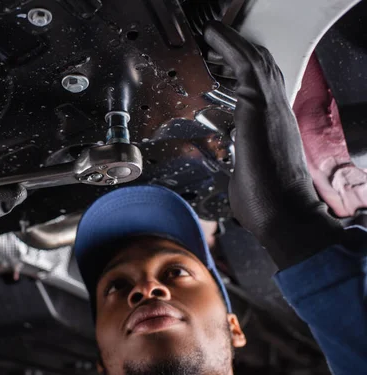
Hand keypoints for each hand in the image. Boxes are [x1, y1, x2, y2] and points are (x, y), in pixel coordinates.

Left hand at [204, 21, 341, 267]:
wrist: (285, 218)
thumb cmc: (268, 206)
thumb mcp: (248, 177)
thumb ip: (241, 164)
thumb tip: (234, 171)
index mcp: (274, 127)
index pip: (264, 88)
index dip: (246, 70)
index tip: (227, 61)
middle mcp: (277, 112)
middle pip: (263, 67)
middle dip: (240, 50)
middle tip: (216, 40)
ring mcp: (272, 108)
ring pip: (256, 60)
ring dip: (233, 43)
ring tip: (212, 33)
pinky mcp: (261, 108)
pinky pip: (246, 66)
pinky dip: (230, 46)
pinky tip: (212, 36)